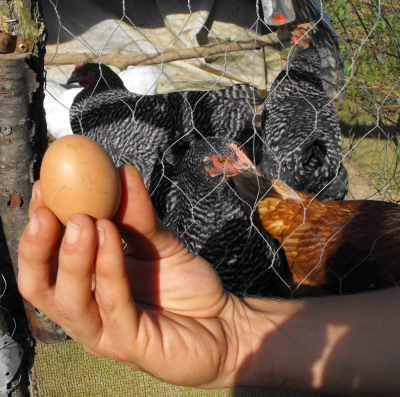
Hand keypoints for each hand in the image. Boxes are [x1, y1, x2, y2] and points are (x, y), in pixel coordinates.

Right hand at [17, 165, 247, 387]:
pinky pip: (112, 304)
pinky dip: (108, 268)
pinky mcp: (132, 345)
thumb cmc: (187, 285)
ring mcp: (106, 332)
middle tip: (48, 211)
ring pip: (70, 299)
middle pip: (41, 286)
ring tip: (85, 220)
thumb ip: (139, 215)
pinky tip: (110, 236)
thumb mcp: (161, 242)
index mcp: (86, 286)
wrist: (224, 322)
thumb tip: (123, 172)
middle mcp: (88, 310)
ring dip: (72, 257)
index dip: (39, 226)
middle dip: (37, 247)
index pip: (47, 260)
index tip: (43, 188)